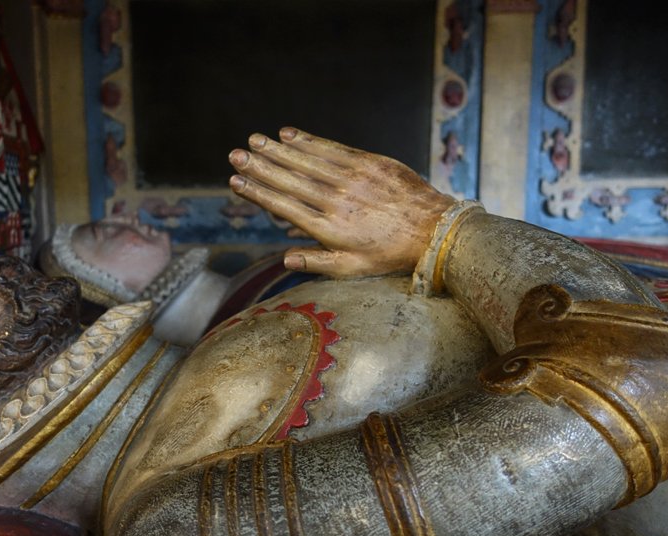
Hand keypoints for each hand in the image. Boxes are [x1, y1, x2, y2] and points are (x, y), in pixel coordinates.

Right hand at [229, 127, 455, 277]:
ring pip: (307, 160)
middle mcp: (336, 200)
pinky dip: (308, 141)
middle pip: (289, 179)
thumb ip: (317, 263)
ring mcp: (353, 178)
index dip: (257, 192)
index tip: (234, 181)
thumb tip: (284, 259)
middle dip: (259, 165)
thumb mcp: (353, 269)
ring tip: (254, 140)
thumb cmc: (390, 254)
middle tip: (234, 153)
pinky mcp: (369, 162)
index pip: (283, 206)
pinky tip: (288, 134)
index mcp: (329, 229)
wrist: (434, 230)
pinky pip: (332, 148)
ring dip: (277, 149)